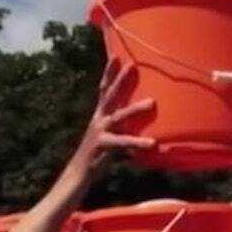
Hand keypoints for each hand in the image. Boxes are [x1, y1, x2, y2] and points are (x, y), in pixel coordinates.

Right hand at [65, 60, 155, 177]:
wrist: (78, 174)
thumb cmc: (97, 156)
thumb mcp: (110, 136)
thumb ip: (121, 126)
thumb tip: (136, 119)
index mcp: (99, 116)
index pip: (104, 90)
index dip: (109, 73)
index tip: (116, 56)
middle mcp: (98, 120)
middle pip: (110, 95)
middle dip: (120, 80)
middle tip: (132, 65)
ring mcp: (100, 132)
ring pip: (119, 117)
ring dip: (135, 108)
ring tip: (152, 102)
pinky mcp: (103, 146)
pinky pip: (123, 143)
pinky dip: (138, 143)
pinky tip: (152, 143)